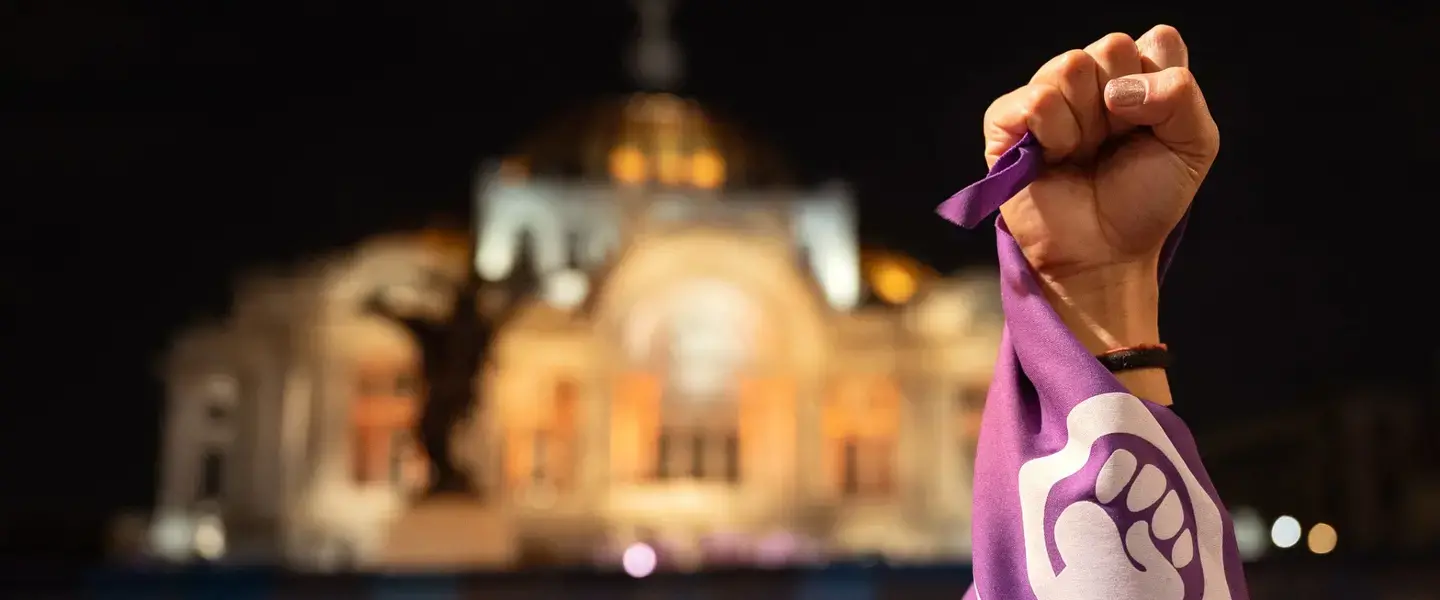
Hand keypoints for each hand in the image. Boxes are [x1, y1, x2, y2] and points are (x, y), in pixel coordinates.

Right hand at [984, 26, 1218, 284]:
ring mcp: (1046, 97)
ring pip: (1069, 66)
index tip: (1155, 128)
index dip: (1161, 86)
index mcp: (1136, 76)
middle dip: (1122, 105)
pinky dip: (1052, 135)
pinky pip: (1033, 100)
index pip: (1157, 41)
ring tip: (1082, 154)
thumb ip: (1180, 95)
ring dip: (1085, 123)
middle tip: (1115, 144)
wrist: (1104, 254)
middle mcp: (1090, 79)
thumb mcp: (1193, 146)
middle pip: (1111, 47)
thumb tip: (1117, 89)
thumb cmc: (1145, 201)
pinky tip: (1054, 159)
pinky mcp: (1007, 122)